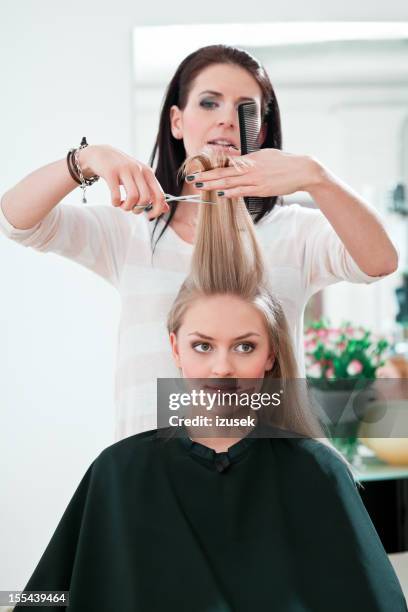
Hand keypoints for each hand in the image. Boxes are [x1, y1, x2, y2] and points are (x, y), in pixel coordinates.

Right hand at [78, 144, 168, 217]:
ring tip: (122, 205)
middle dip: (138, 209)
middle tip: (131, 208)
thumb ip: (152, 192)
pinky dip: (116, 203)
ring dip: (127, 207)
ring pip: (133, 198)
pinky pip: (116, 195)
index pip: (160, 196)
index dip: (157, 210)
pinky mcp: (111, 172)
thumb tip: (166, 209)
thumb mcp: (140, 178)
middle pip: (146, 199)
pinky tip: (115, 201)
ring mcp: (124, 170)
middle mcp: (138, 170)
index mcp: (148, 173)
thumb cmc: (123, 170)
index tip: (150, 216)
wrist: (101, 153)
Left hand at [186, 149, 319, 197]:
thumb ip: (248, 158)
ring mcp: (256, 179)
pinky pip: (243, 191)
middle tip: (192, 179)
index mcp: (250, 159)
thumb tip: (233, 159)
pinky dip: (231, 193)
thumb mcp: (265, 155)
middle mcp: (251, 168)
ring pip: (230, 182)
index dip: (211, 167)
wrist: (303, 170)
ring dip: (214, 185)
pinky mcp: (262, 189)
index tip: (198, 169)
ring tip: (201, 187)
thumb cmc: (285, 162)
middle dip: (206, 176)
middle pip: (224, 172)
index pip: (226, 163)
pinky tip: (221, 195)